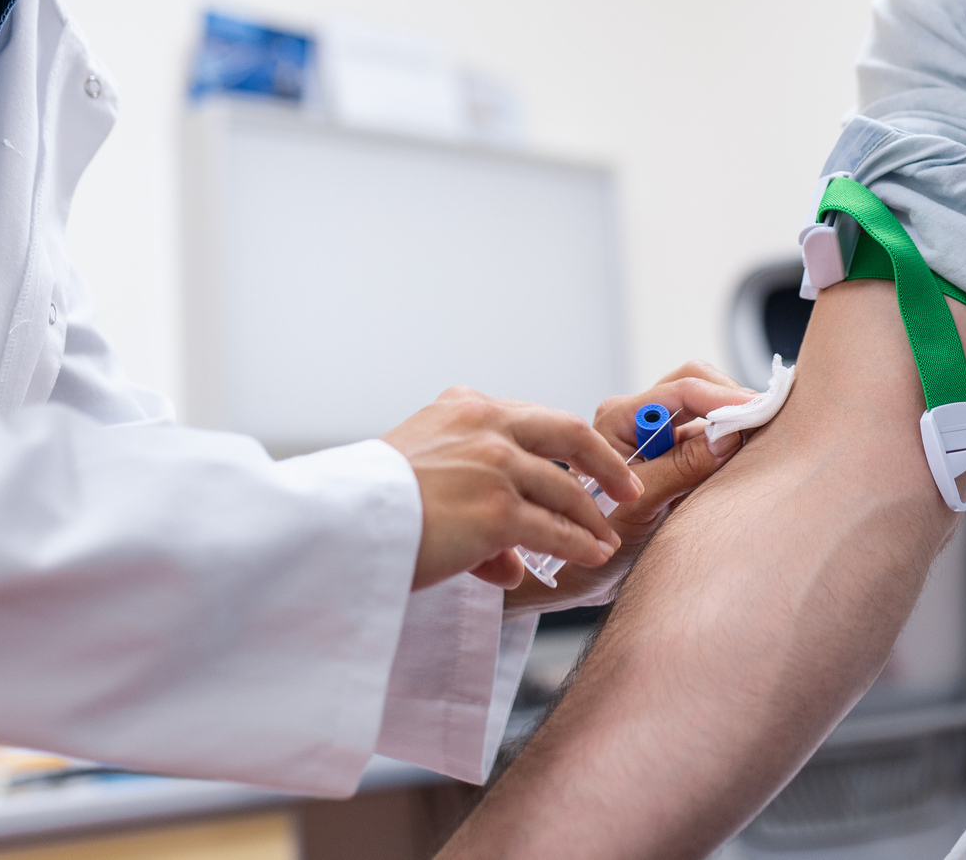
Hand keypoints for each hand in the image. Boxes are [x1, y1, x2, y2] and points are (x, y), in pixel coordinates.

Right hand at [382, 387, 643, 590]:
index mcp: (464, 406)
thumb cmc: (371, 505)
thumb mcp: (422, 476)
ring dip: (593, 517)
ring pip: (566, 490)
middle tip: (626, 484)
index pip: (535, 418)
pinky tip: (592, 555)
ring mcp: (494, 465)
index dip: (569, 443)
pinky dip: (580, 543)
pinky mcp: (496, 511)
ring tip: (606, 537)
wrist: (339, 523)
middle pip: (569, 433)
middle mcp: (485, 424)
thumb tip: (510, 559)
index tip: (588, 460)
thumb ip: (471, 500)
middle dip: (605, 461)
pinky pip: (555, 530)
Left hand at [500, 361, 757, 611]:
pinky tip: (744, 462)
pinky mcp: (671, 457)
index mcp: (619, 418)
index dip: (724, 397)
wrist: (577, 573)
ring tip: (759, 443)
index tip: (759, 412)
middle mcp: (637, 419)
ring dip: (733, 423)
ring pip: (706, 412)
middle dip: (732, 399)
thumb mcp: (639, 507)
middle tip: (767, 422)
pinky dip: (729, 445)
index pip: (682, 390)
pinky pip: (707, 439)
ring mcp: (655, 437)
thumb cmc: (590, 540)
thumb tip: (728, 435)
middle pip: (696, 385)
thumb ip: (681, 468)